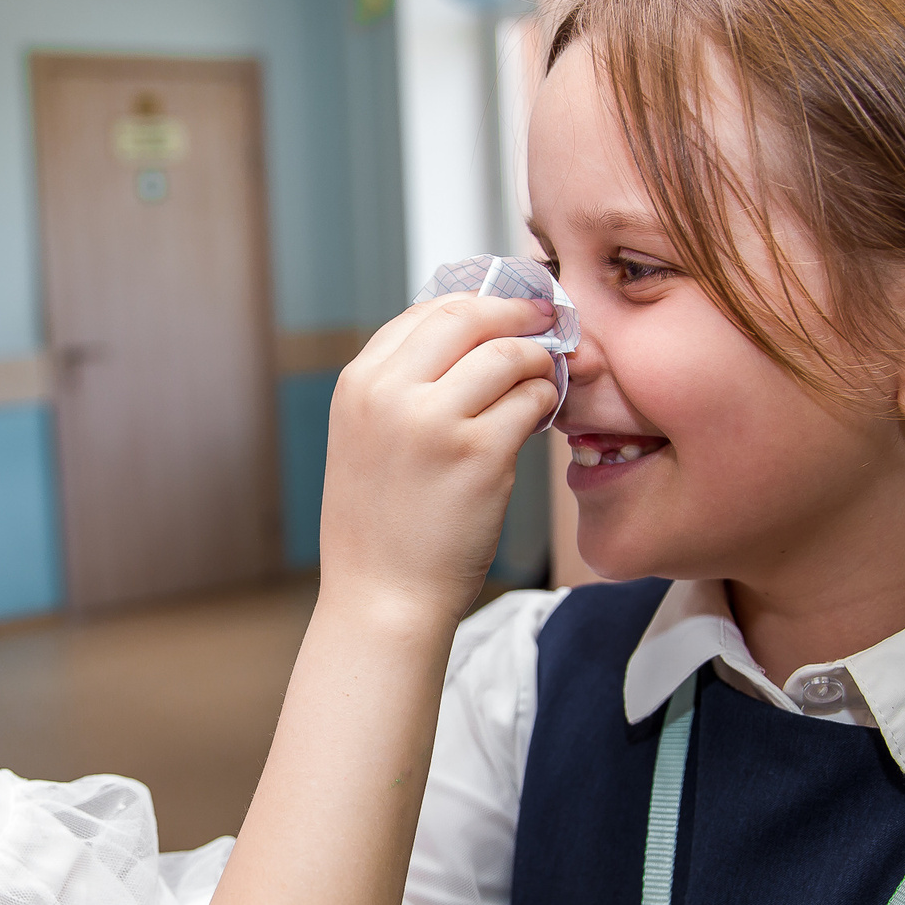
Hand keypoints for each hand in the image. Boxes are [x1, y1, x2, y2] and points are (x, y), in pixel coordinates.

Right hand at [317, 294, 559, 620]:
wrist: (383, 599)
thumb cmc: (380, 528)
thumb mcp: (365, 440)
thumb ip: (401, 388)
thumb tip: (471, 340)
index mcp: (358, 385)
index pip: (425, 312)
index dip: (477, 304)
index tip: (506, 312)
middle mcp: (389, 394)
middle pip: (468, 317)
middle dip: (516, 312)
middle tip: (546, 320)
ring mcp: (434, 422)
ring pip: (507, 354)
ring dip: (538, 360)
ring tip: (546, 379)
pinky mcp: (480, 455)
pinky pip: (530, 401)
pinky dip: (545, 401)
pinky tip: (542, 417)